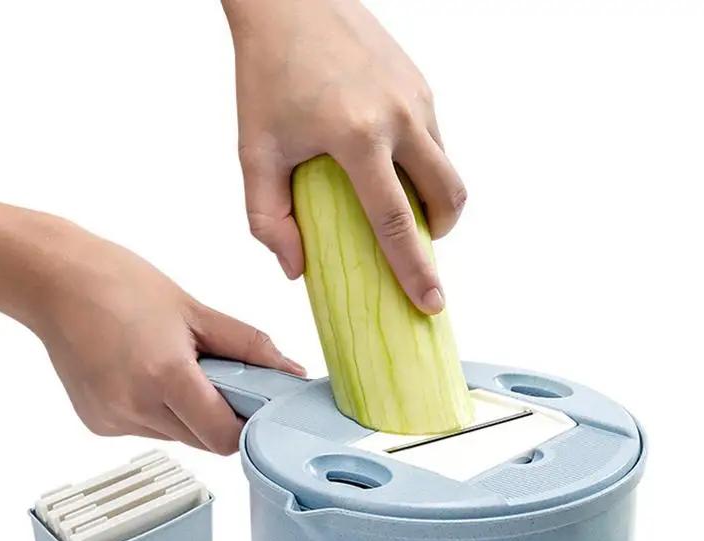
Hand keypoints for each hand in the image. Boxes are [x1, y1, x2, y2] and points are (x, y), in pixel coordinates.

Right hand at [21, 216, 303, 454]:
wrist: (53, 280)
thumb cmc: (120, 284)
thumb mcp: (196, 311)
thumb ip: (249, 346)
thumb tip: (289, 370)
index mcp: (164, 377)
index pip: (224, 438)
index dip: (246, 426)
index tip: (256, 406)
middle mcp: (135, 407)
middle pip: (204, 440)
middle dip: (221, 415)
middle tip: (219, 377)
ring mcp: (113, 420)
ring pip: (177, 437)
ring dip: (190, 414)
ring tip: (176, 368)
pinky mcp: (98, 424)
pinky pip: (148, 430)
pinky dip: (160, 411)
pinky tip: (147, 375)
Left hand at [222, 0, 466, 314]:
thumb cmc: (267, 74)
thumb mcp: (255, 150)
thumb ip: (267, 218)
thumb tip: (296, 268)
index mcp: (358, 137)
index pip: (396, 223)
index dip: (416, 271)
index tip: (432, 303)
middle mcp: (399, 116)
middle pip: (448, 197)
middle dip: (441, 233)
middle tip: (419, 244)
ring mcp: (417, 96)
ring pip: (447, 168)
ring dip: (435, 198)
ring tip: (400, 204)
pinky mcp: (421, 84)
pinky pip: (437, 139)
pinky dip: (425, 165)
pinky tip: (391, 163)